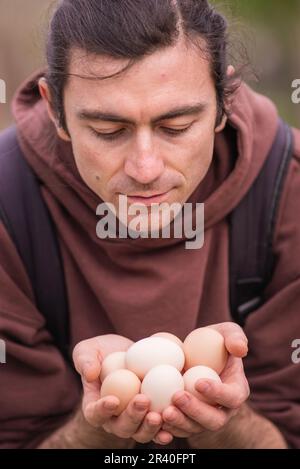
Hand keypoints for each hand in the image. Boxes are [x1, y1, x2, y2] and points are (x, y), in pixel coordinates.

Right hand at [73, 334, 173, 445]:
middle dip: (132, 417)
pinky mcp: (153, 415)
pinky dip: (168, 427)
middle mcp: (115, 419)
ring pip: (141, 432)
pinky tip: (176, 419)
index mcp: (95, 406)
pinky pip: (160, 428)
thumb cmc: (102, 351)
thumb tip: (90, 373)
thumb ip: (85, 360)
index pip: (94, 413)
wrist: (126, 353)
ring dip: (150, 427)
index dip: (102, 410)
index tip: (112, 400)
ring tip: (160, 414)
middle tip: (143, 400)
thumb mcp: (87, 350)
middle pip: (122, 427)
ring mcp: (135, 420)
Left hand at [161, 322, 249, 438]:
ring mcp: (204, 418)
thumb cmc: (213, 339)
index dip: (217, 393)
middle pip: (214, 420)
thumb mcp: (226, 332)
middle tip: (177, 396)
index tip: (198, 382)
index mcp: (236, 390)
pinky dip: (167, 427)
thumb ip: (235, 336)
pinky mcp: (187, 421)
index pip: (232, 397)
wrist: (193, 352)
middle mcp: (223, 410)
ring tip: (164, 411)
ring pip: (195, 428)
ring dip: (180, 422)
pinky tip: (154, 417)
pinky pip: (178, 429)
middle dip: (196, 411)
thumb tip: (240, 349)